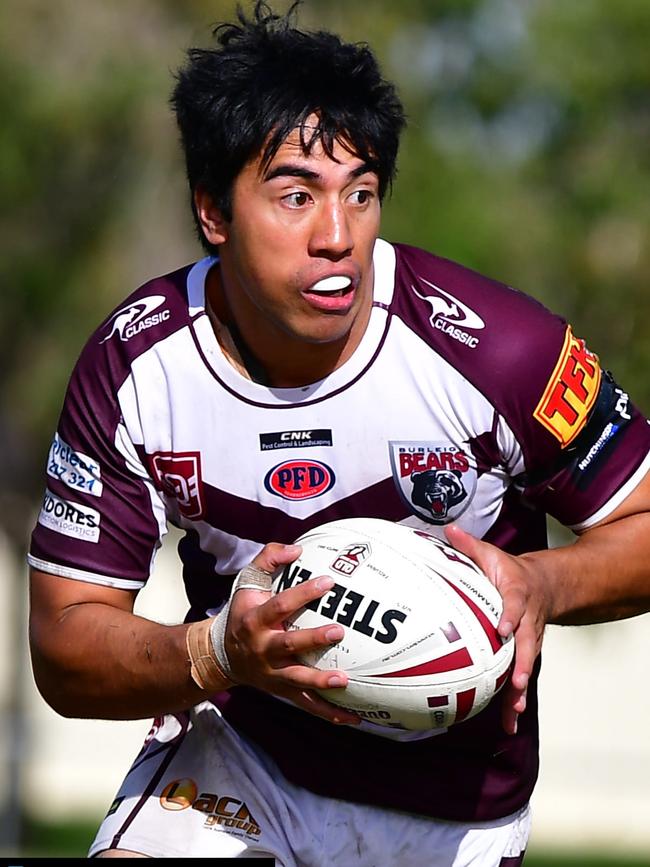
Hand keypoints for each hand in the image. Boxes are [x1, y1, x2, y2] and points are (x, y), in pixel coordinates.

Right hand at [224, 542, 359, 724]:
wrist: (220, 654)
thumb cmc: (242, 612)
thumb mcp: (248, 581)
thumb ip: (269, 558)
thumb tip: (297, 549)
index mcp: (255, 620)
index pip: (280, 605)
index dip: (303, 593)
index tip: (328, 582)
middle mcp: (262, 648)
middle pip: (288, 645)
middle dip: (313, 640)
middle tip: (338, 632)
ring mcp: (272, 673)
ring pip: (296, 680)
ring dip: (320, 681)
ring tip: (344, 681)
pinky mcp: (282, 690)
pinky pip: (306, 703)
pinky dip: (328, 712)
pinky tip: (353, 718)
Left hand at [444, 525, 551, 734]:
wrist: (544, 585)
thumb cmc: (509, 571)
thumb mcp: (491, 554)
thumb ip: (470, 545)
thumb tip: (448, 529)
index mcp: (518, 595)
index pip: (516, 605)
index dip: (511, 616)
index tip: (503, 628)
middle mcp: (527, 622)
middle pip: (528, 645)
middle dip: (522, 664)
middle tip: (517, 683)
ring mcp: (528, 641)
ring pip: (526, 667)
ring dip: (519, 691)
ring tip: (513, 712)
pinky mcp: (523, 655)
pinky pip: (519, 679)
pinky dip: (514, 702)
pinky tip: (509, 724)